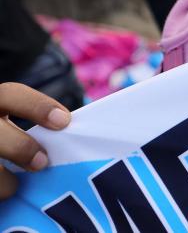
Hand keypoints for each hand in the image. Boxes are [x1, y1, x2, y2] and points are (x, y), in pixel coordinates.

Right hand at [0, 83, 71, 199]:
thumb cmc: (6, 144)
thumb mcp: (11, 129)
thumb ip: (35, 131)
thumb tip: (77, 139)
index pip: (10, 94)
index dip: (37, 106)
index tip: (64, 122)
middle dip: (19, 147)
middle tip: (41, 163)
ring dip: (2, 179)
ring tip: (14, 188)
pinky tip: (2, 197)